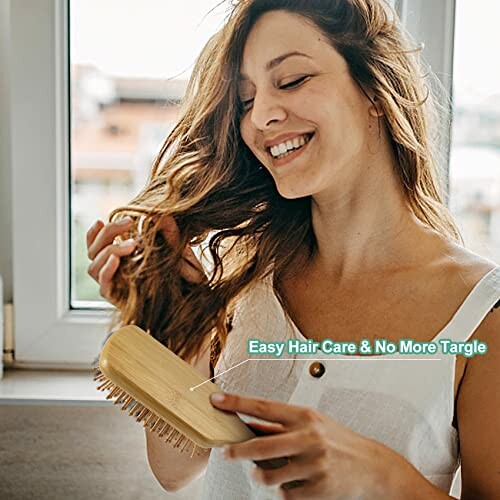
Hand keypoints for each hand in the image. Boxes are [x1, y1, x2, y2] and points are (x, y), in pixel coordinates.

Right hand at [86, 215, 205, 305]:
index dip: (94, 233)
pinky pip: (103, 285)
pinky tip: (116, 259)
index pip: (95, 244)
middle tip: (128, 223)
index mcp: (118, 259)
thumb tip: (165, 216)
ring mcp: (112, 285)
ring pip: (93, 267)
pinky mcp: (116, 299)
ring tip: (131, 244)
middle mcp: (111, 271)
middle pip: (93, 251)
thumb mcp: (175, 253)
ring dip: (109, 250)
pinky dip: (106, 270)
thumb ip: (169, 236)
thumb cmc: (178, 278)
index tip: (102, 220)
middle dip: (107, 233)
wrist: (184, 306)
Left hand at [209, 392, 406, 499]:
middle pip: (260, 445)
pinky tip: (296, 483)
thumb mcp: (312, 424)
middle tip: (227, 452)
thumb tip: (249, 423)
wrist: (373, 467)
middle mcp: (308, 438)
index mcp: (305, 417)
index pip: (263, 406)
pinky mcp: (318, 489)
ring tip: (268, 472)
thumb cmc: (338, 441)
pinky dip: (285, 492)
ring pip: (269, 476)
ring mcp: (314, 465)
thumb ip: (281, 425)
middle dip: (238, 451)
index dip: (237, 403)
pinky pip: (286, 495)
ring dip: (262, 476)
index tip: (217, 399)